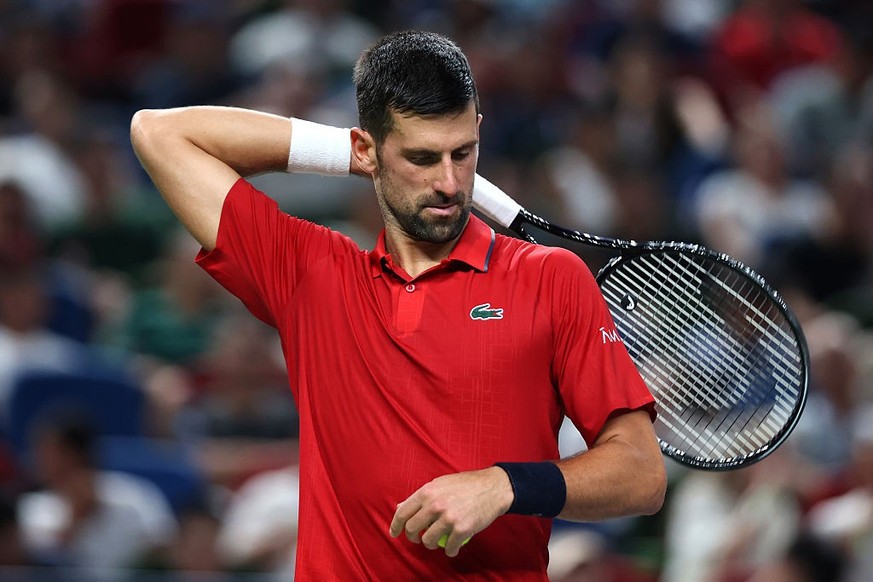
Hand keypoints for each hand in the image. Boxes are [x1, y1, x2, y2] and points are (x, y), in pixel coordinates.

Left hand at [389, 466, 513, 556]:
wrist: (492, 488)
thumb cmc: (465, 485)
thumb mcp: (439, 484)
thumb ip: (420, 497)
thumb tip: (400, 507)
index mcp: (427, 492)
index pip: (403, 512)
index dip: (395, 526)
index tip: (394, 533)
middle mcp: (435, 505)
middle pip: (412, 529)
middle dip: (412, 538)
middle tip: (418, 538)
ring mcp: (448, 518)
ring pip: (428, 541)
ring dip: (430, 545)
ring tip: (437, 541)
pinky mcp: (462, 530)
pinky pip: (448, 548)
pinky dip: (449, 550)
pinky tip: (452, 547)